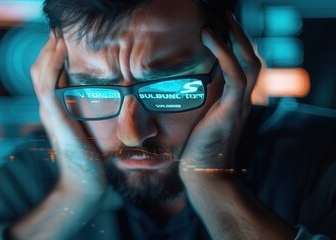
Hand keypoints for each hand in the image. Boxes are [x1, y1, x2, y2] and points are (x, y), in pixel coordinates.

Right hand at [30, 32, 106, 196]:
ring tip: (58, 34)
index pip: (46, 74)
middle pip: (38, 69)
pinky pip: (48, 85)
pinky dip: (52, 65)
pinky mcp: (55, 118)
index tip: (64, 39)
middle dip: (48, 47)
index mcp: (54, 110)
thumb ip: (89, 113)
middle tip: (60, 31)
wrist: (84, 184)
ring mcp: (48, 113)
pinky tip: (60, 50)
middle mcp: (47, 109)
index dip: (52, 55)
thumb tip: (105, 97)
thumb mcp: (90, 130)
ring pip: (39, 73)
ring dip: (48, 50)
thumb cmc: (91, 160)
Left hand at [179, 15, 261, 174]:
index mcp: (234, 103)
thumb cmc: (194, 150)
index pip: (244, 69)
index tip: (222, 32)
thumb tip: (180, 88)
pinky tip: (211, 40)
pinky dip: (225, 54)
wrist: (203, 174)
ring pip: (249, 64)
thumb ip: (197, 104)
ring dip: (236, 39)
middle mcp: (241, 102)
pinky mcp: (231, 110)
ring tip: (220, 22)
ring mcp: (239, 106)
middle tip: (227, 17)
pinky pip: (235, 75)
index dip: (236, 48)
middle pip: (252, 61)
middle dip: (241, 37)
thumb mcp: (197, 121)